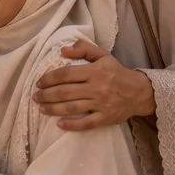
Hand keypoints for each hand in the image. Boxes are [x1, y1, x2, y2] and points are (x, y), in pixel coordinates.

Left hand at [35, 42, 154, 130]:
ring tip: (41, 108)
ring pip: (72, 108)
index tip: (39, 82)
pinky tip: (59, 124)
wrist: (139, 92)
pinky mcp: (105, 118)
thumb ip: (84, 49)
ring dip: (53, 109)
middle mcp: (96, 88)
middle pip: (65, 92)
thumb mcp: (103, 55)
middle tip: (36, 96)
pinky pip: (86, 124)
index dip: (50, 78)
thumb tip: (63, 50)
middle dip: (47, 95)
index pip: (66, 74)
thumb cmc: (117, 72)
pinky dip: (71, 125)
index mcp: (95, 71)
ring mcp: (101, 104)